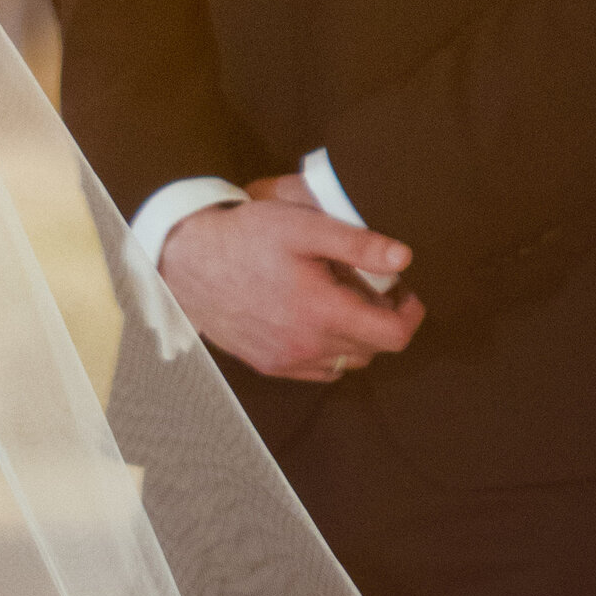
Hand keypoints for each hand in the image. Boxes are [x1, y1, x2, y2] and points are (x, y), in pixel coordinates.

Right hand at [157, 192, 423, 383]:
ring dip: (356, 338)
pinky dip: (328, 351)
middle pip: (372, 350)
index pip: (392, 336)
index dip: (410, 316)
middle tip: (375, 289)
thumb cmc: (244, 238)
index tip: (406, 294)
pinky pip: (317, 370)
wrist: (186, 262)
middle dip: (382, 321)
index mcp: (322, 312)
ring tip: (344, 303)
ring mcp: (286, 360)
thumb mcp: (302, 225)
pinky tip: (316, 322)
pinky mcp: (267, 364)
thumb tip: (403, 258)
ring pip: (346, 362)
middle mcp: (307, 346)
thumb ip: (356, 243)